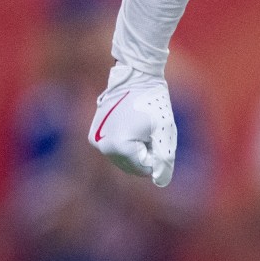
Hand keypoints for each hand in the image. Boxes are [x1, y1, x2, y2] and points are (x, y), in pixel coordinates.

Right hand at [88, 65, 176, 186]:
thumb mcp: (165, 132)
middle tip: (147, 130)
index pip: (145, 168)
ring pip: (122, 159)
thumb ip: (165, 159)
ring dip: (134, 149)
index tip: (154, 133)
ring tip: (138, 127)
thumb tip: (160, 181)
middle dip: (144, 153)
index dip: (156, 153)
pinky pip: (114, 149)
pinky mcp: (93, 136)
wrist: (135, 79)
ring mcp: (96, 141)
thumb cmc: (153, 104)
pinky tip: (128, 125)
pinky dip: (124, 143)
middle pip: (132, 166)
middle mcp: (104, 147)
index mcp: (120, 147)